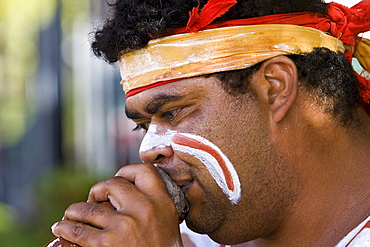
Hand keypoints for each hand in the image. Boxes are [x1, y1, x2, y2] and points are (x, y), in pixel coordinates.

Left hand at [51, 163, 182, 246]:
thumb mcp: (166, 224)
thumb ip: (153, 208)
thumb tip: (130, 198)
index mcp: (162, 203)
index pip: (144, 171)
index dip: (127, 172)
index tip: (118, 178)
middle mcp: (144, 209)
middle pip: (113, 184)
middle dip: (98, 190)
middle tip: (94, 200)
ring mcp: (124, 226)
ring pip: (89, 207)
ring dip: (75, 211)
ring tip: (70, 215)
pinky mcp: (106, 244)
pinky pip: (78, 230)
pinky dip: (65, 228)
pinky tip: (61, 228)